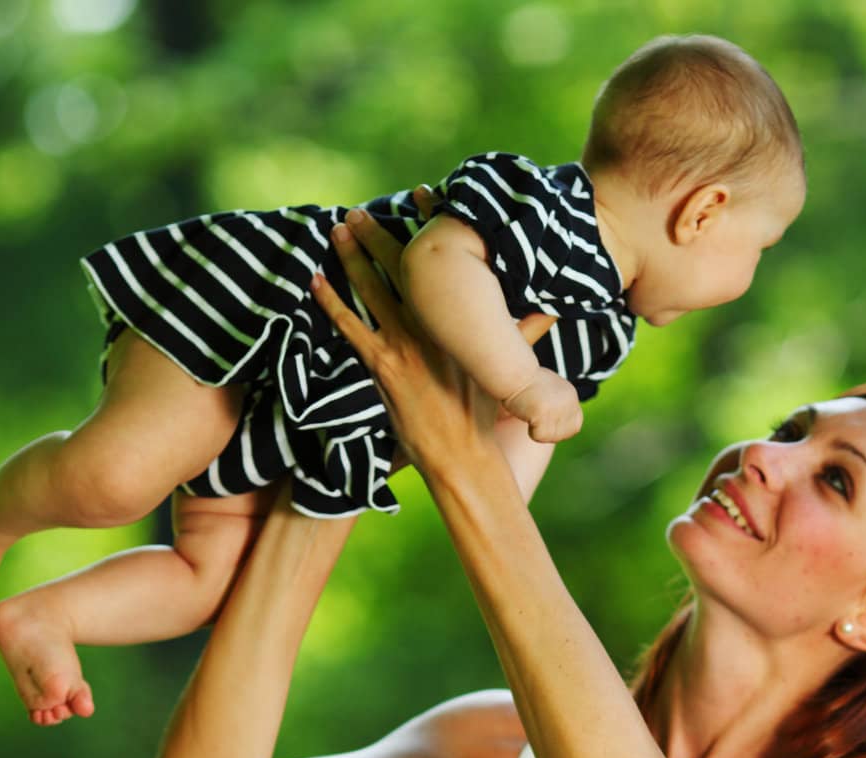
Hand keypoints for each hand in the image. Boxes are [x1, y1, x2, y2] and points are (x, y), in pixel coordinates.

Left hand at [311, 203, 557, 481]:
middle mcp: (429, 326)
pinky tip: (315, 280)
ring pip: (371, 288)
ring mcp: (402, 345)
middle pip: (398, 266)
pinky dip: (331, 302)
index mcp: (458, 320)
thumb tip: (549, 309)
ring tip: (338, 230)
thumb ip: (525, 335)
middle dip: (378, 234)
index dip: (428, 224)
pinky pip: (350, 326)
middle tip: (360, 210)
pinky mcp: (382, 368)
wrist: (462, 455)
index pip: (442, 260)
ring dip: (352, 256)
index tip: (420, 195)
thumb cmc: (484, 415)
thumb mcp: (506, 369)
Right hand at [503, 371, 582, 443]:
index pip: (576, 425)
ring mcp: (558, 409)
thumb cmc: (527, 382)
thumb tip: (558, 420)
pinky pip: (540, 435)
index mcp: (572, 396)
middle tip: (537, 421)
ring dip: (540, 431)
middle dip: (552, 433)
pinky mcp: (545, 414)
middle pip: (565, 434)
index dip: (562, 429)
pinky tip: (526, 415)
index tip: (548, 424)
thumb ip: (559, 403)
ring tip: (531, 414)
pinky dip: (531, 431)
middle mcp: (569, 403)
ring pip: (552, 437)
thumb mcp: (552, 390)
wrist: (515, 374)